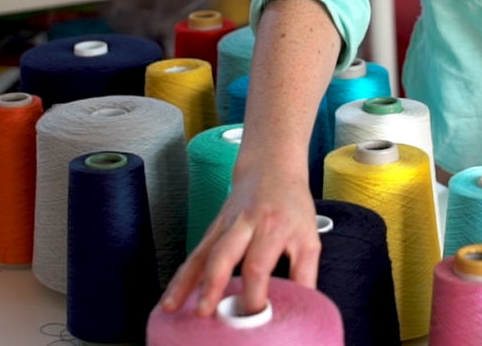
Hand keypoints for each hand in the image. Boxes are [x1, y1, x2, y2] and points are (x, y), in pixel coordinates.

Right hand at [160, 162, 320, 317]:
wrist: (270, 167)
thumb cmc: (291, 203)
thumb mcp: (309, 237)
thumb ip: (305, 273)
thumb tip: (302, 304)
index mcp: (272, 227)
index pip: (258, 265)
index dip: (253, 293)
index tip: (252, 314)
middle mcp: (245, 224)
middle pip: (223, 255)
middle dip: (211, 285)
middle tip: (204, 311)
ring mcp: (225, 225)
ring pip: (202, 253)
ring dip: (186, 281)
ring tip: (173, 305)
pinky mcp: (213, 228)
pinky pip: (195, 253)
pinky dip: (182, 274)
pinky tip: (173, 293)